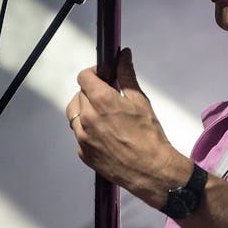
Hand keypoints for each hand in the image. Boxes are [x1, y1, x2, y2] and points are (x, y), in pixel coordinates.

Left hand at [65, 48, 183, 200]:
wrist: (152, 171)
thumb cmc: (150, 136)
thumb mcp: (140, 101)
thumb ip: (127, 76)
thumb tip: (123, 56)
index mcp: (101, 101)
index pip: (83, 77)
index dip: (93, 73)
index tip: (102, 76)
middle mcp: (87, 118)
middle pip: (79, 95)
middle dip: (92, 92)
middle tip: (109, 98)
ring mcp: (82, 137)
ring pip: (75, 115)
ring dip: (86, 111)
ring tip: (104, 117)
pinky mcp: (83, 153)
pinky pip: (80, 135)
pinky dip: (88, 131)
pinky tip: (106, 135)